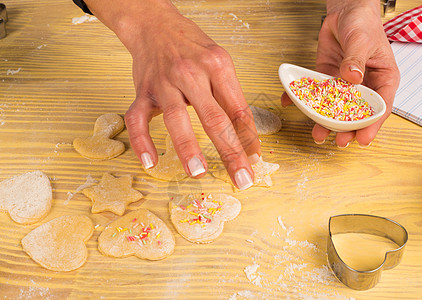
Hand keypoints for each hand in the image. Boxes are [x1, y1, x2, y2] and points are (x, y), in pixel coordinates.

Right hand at [86, 0, 260, 188]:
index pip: (238, 109)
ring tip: (198, 172)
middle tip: (242, 179)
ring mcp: (165, 83)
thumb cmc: (191, 47)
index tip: (255, 160)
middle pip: (214, 119)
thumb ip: (230, 96)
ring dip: (188, 148)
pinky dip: (141, 142)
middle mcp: (192, 74)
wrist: (155, 25)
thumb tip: (246, 135)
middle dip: (231, 152)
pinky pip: (138, 119)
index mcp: (217, 66)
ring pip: (176, 118)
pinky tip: (150, 162)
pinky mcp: (143, 91)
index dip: (249, 138)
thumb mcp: (219, 62)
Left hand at [282, 0, 399, 146]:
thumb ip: (356, 59)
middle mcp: (364, 85)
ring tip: (318, 134)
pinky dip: (303, 99)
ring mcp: (344, 84)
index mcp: (383, 79)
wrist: (345, 12)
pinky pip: (316, 93)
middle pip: (357, 113)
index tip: (363, 139)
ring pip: (336, 108)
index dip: (372, 125)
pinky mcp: (327, 79)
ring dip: (327, 122)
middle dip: (348, 129)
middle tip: (339, 141)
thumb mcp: (362, 40)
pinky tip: (292, 104)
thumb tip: (352, 78)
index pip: (380, 107)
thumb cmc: (363, 23)